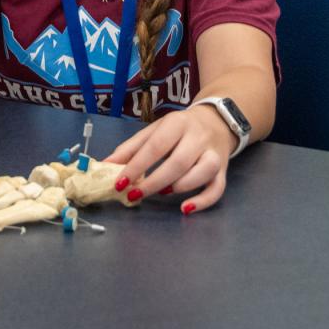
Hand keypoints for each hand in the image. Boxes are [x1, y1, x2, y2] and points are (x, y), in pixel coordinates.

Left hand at [103, 105, 235, 213]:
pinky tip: (185, 208)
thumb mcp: (154, 131)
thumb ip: (130, 149)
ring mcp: (213, 153)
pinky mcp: (223, 170)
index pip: (156, 146)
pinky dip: (203, 202)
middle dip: (154, 182)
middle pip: (179, 162)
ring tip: (163, 192)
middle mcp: (198, 137)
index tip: (120, 183)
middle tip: (136, 195)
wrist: (215, 120)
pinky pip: (217, 188)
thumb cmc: (178, 129)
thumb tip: (105, 165)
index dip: (137, 166)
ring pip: (203, 172)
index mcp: (176, 124)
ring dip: (179, 187)